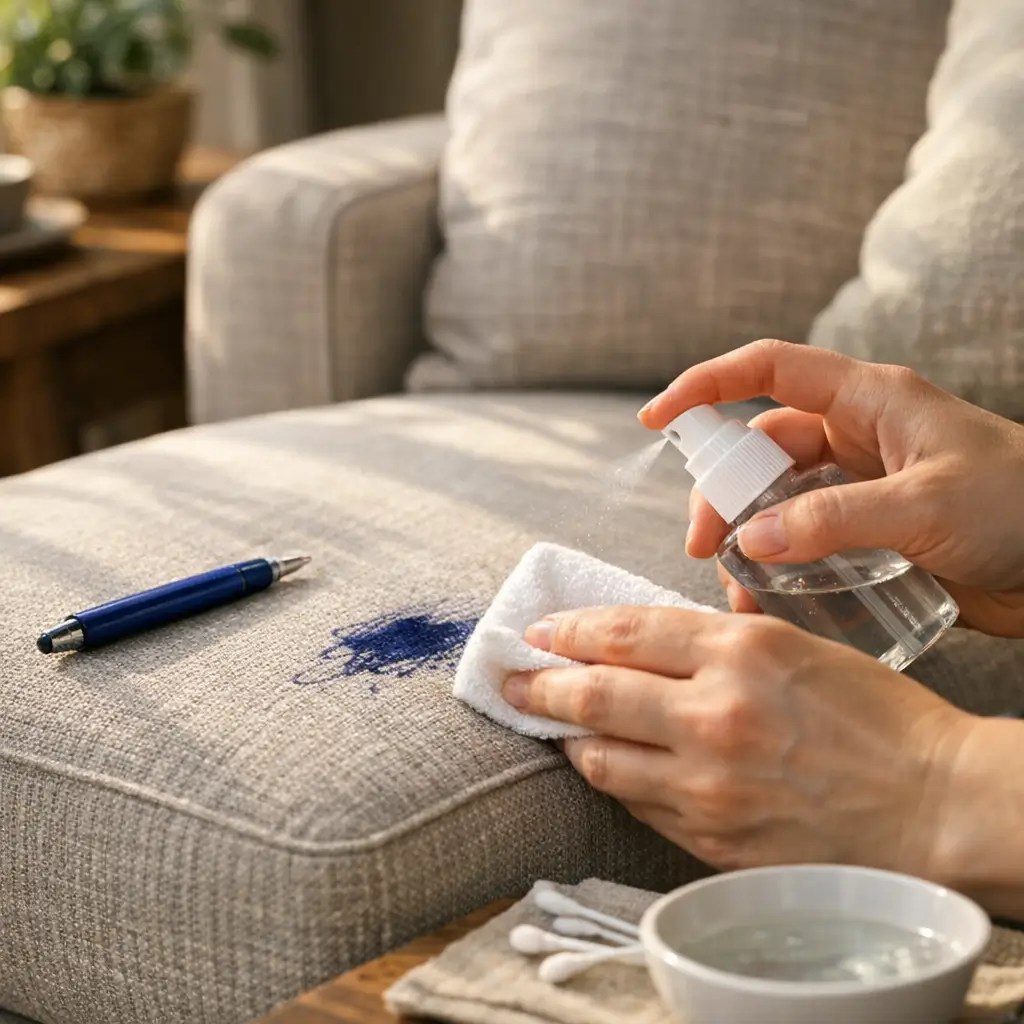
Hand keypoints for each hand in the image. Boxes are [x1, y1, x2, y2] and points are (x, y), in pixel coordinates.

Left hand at [503, 606, 1023, 916]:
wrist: (934, 807)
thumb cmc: (879, 720)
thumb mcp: (800, 647)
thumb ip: (720, 641)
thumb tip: (646, 639)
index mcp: (741, 651)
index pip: (625, 631)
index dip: (570, 630)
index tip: (540, 631)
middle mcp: (714, 714)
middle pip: (593, 693)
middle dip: (539, 684)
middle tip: (512, 678)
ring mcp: (707, 784)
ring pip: (601, 758)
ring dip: (567, 737)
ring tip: (553, 725)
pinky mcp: (710, 837)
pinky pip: (637, 806)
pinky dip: (613, 781)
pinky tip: (608, 767)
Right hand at [639, 339, 1023, 637]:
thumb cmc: (1023, 506)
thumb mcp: (925, 503)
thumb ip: (832, 520)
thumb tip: (749, 543)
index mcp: (867, 401)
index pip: (768, 370)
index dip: (705, 385)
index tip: (655, 418)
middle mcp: (856, 438)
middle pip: (760, 451)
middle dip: (723, 494)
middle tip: (705, 546)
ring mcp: (861, 489)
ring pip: (777, 504)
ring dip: (748, 541)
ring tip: (739, 588)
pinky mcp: (871, 536)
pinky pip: (805, 544)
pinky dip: (780, 570)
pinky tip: (772, 602)